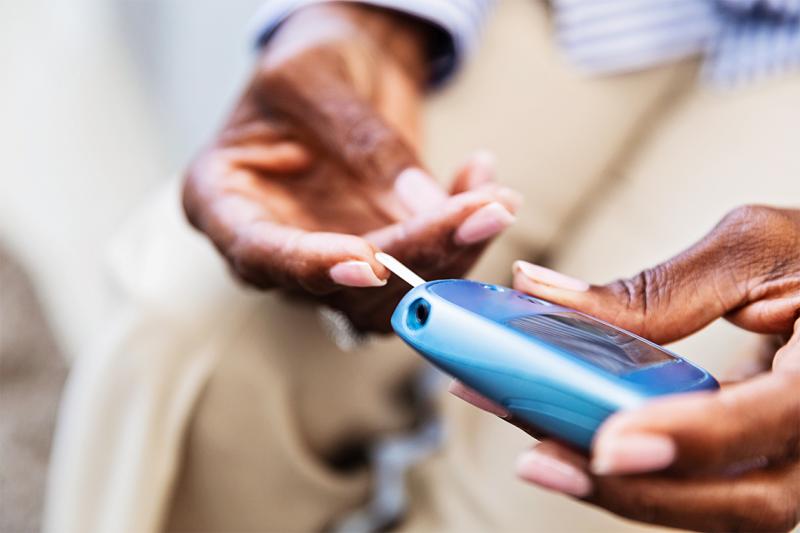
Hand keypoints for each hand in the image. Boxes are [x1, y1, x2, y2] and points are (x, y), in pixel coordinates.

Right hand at [183, 4, 518, 330]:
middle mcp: (273, 244)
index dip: (312, 266)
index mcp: (224, 201)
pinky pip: (423, 272)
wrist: (349, 63)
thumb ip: (361, 142)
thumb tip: (418, 207)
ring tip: (494, 199)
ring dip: (450, 256)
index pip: (259, 253)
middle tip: (483, 211)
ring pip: (389, 297)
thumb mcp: (318, 78)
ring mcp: (327, 258)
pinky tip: (484, 188)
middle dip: (416, 255)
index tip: (368, 262)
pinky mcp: (378, 258)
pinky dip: (461, 238)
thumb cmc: (311, 59)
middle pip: (338, 285)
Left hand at [460, 205, 799, 530]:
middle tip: (546, 462)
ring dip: (628, 489)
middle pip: (749, 498)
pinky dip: (641, 471)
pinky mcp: (764, 455)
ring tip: (545, 459)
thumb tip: (537, 290)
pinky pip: (706, 481)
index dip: (694, 437)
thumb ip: (656, 288)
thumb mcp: (750, 249)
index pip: (777, 418)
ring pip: (721, 502)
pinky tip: (577, 445)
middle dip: (640, 490)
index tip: (612, 442)